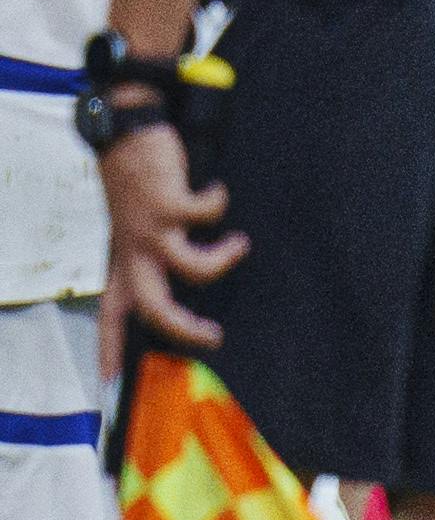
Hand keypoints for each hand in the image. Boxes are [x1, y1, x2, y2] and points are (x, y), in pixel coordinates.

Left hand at [97, 126, 244, 375]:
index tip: (111, 386)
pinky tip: (215, 190)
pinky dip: (219, 201)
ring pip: (195, 268)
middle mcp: (134, 253)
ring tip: (240, 244)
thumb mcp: (133, 226)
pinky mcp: (168, 205)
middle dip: (187, 329)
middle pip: (156, 309)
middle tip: (215, 336)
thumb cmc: (135, 181)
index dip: (110, 352)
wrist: (125, 134)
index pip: (109, 317)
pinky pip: (209, 215)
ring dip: (226, 257)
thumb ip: (152, 254)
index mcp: (122, 262)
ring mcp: (150, 231)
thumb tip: (189, 282)